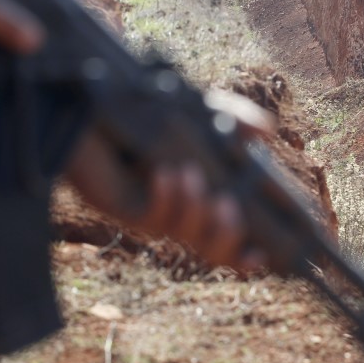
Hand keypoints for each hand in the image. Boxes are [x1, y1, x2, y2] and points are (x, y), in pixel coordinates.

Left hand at [65, 90, 275, 272]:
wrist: (96, 107)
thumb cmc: (150, 113)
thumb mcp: (200, 111)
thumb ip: (234, 118)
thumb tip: (267, 132)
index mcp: (206, 199)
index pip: (232, 239)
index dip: (246, 255)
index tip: (261, 255)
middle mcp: (183, 213)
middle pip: (213, 251)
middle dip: (226, 236)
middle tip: (228, 206)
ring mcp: (154, 213)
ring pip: (184, 233)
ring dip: (193, 207)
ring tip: (189, 173)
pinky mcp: (124, 207)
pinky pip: (151, 216)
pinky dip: (163, 197)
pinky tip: (163, 173)